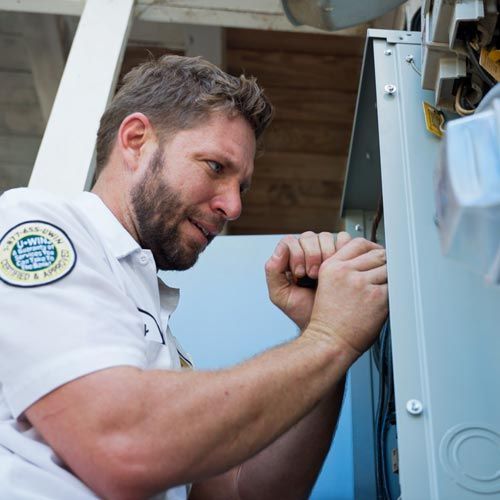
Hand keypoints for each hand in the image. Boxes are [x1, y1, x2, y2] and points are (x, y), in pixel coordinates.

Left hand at [265, 231, 351, 329]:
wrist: (327, 325)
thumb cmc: (303, 311)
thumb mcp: (281, 295)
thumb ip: (273, 272)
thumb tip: (280, 249)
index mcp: (290, 259)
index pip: (290, 241)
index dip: (296, 255)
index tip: (300, 274)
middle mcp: (307, 252)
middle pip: (308, 237)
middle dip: (311, 255)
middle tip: (313, 275)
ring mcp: (326, 251)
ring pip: (326, 236)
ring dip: (327, 253)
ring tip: (326, 273)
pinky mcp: (343, 254)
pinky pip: (344, 240)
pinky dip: (342, 250)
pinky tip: (339, 267)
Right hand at [307, 237, 387, 357]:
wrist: (329, 341)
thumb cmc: (329, 319)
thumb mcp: (326, 285)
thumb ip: (345, 269)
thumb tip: (372, 257)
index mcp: (331, 267)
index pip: (358, 243)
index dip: (371, 248)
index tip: (376, 255)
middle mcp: (345, 272)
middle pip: (377, 254)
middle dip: (384, 262)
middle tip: (384, 274)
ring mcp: (361, 284)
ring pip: (388, 268)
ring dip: (390, 277)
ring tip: (384, 288)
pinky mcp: (376, 297)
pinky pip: (394, 285)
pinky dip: (394, 290)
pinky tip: (386, 298)